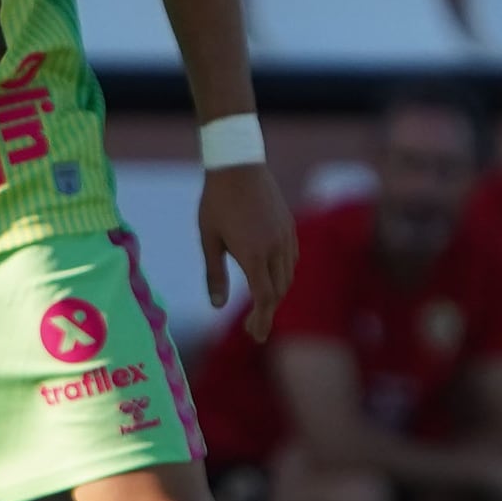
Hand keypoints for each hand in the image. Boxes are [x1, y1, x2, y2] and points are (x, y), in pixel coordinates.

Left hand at [201, 162, 298, 342]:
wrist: (237, 164)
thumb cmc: (216, 201)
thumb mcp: (209, 238)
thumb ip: (215, 274)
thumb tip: (217, 306)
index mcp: (254, 254)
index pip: (264, 298)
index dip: (261, 319)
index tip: (255, 335)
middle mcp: (275, 247)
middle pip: (278, 290)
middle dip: (267, 312)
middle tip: (254, 329)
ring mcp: (285, 235)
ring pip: (288, 275)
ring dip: (276, 294)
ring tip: (262, 307)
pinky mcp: (289, 225)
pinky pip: (292, 258)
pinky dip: (284, 274)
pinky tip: (273, 278)